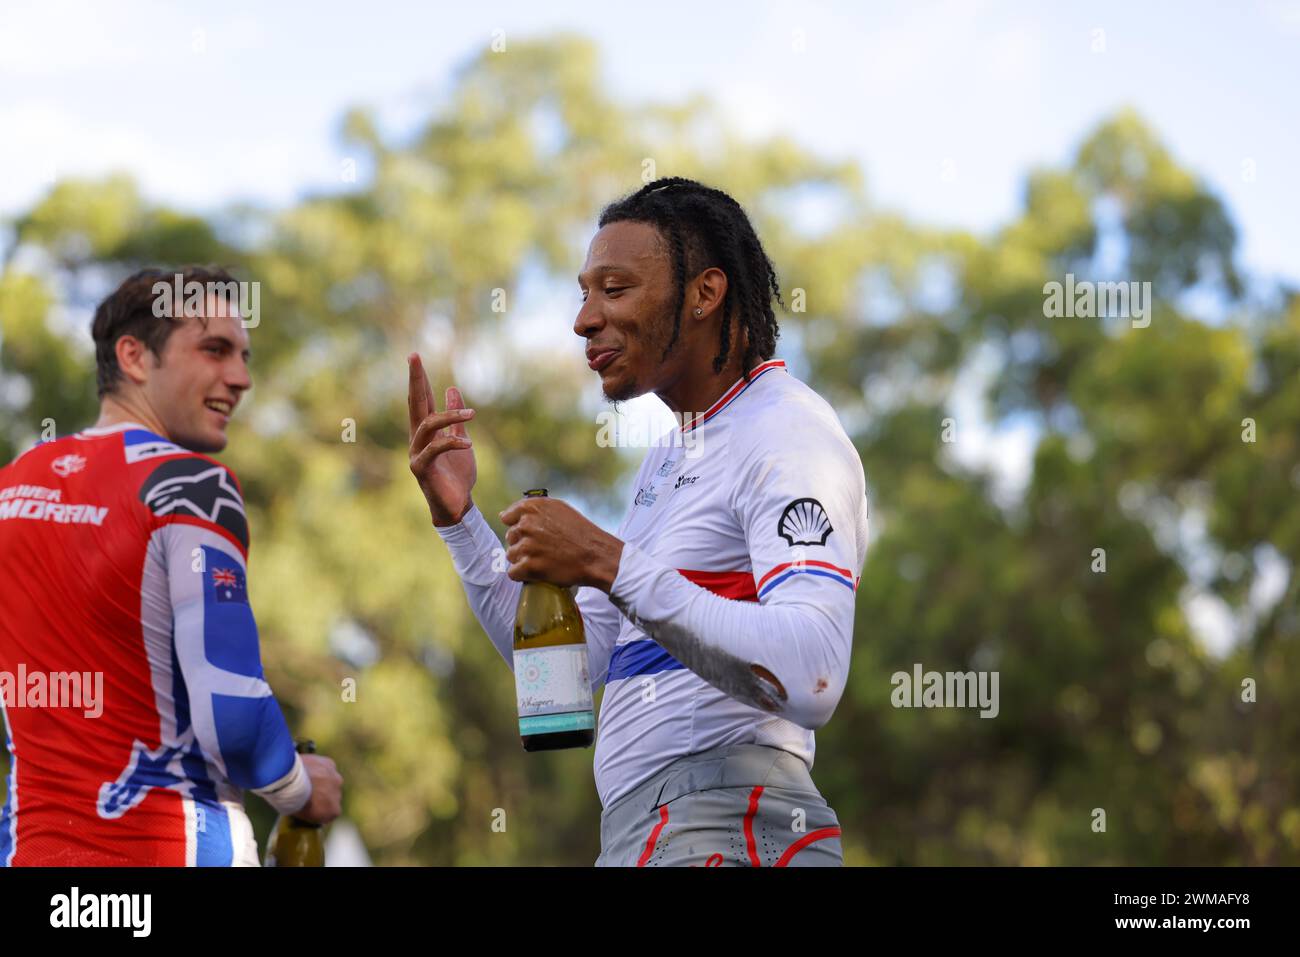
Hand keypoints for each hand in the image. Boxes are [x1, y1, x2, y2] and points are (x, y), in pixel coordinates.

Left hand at [295, 753, 342, 824]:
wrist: (290, 782)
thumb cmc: (293, 802)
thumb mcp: (303, 815)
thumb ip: (313, 812)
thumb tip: (311, 808)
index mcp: (334, 811)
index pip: (332, 812)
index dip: (321, 808)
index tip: (310, 806)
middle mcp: (339, 795)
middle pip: (332, 795)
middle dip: (323, 793)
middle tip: (307, 792)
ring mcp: (336, 778)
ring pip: (331, 780)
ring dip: (322, 780)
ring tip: (307, 779)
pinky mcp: (330, 764)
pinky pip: (326, 767)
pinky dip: (319, 768)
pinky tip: (308, 769)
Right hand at [407, 352, 476, 525]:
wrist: (457, 505)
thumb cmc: (458, 475)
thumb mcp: (461, 439)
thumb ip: (455, 418)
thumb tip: (451, 389)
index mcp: (426, 431)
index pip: (421, 399)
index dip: (418, 379)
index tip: (415, 357)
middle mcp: (417, 439)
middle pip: (414, 404)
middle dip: (415, 380)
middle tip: (414, 357)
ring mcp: (416, 453)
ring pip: (427, 425)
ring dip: (450, 416)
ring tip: (472, 414)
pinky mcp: (421, 469)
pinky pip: (435, 449)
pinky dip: (453, 443)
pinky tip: (468, 444)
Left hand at [500, 496, 623, 591]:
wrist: (596, 555)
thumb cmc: (581, 532)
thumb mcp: (560, 509)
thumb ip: (534, 509)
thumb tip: (505, 515)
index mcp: (532, 508)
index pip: (507, 517)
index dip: (518, 527)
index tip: (529, 534)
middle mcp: (527, 524)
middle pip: (510, 537)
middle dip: (522, 544)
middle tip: (541, 549)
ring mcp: (527, 545)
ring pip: (511, 555)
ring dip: (523, 560)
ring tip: (542, 560)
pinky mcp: (529, 566)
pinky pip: (513, 573)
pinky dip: (523, 575)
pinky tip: (537, 572)